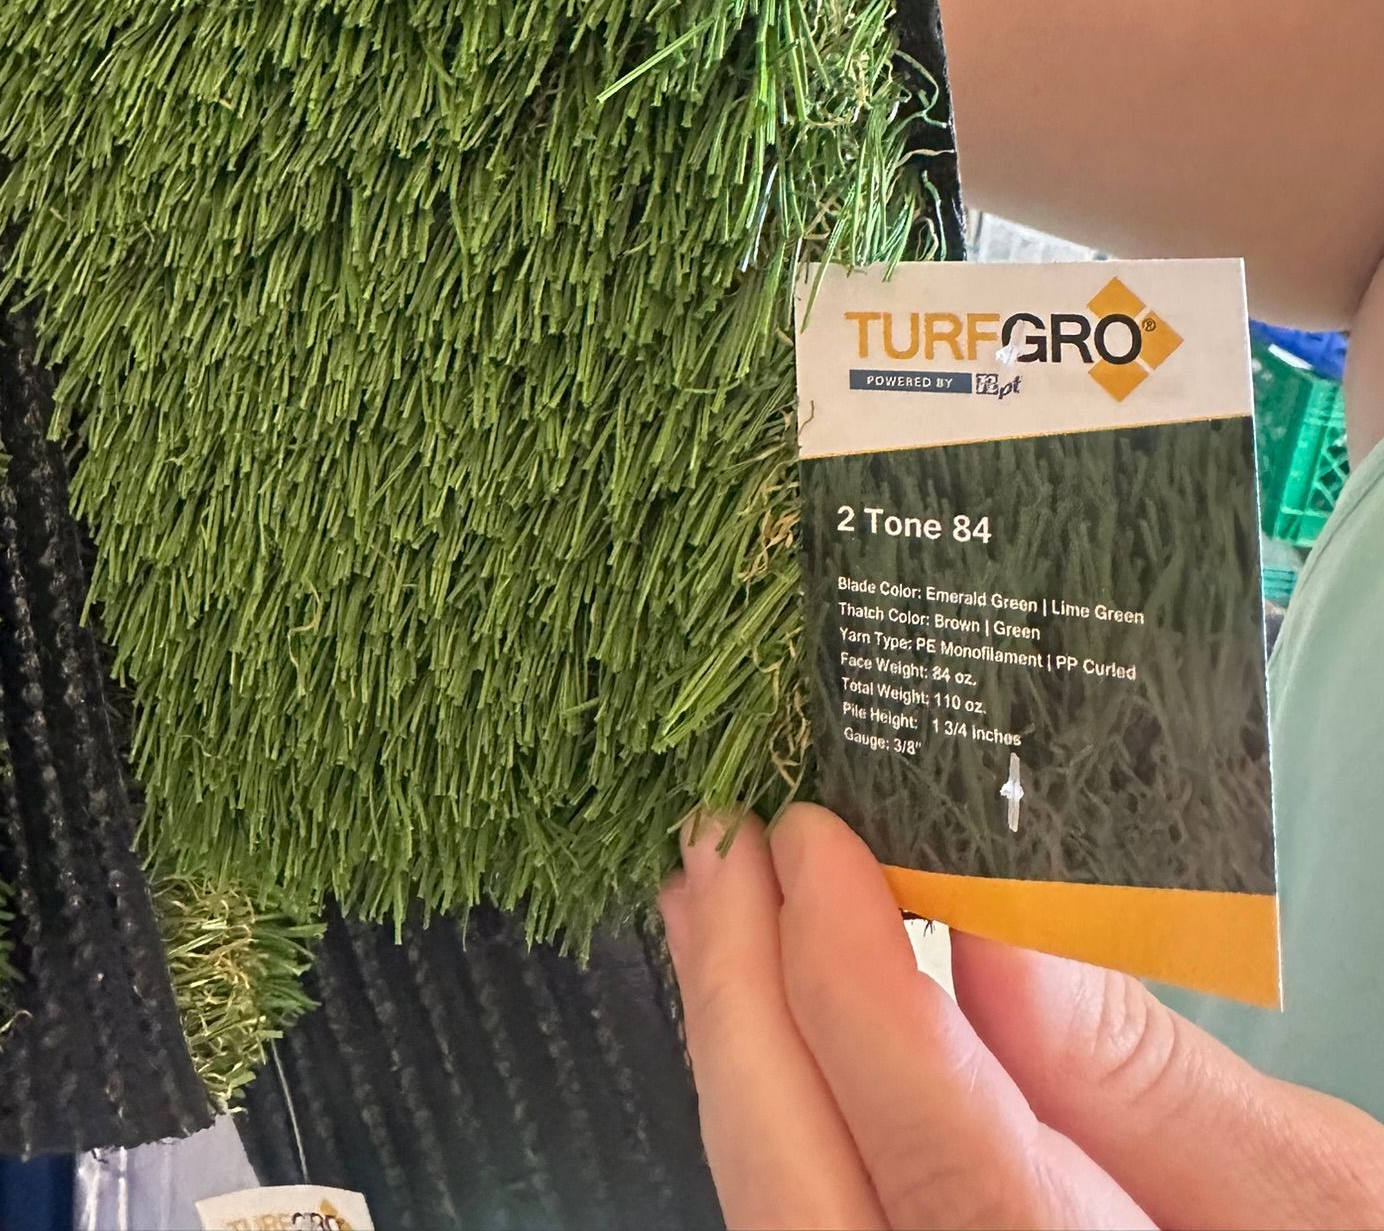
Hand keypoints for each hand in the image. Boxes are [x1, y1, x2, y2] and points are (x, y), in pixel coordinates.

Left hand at [659, 803, 1383, 1229]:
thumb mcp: (1317, 1189)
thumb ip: (1149, 1074)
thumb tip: (1005, 923)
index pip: (950, 1165)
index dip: (862, 991)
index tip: (817, 839)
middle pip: (803, 1199)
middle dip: (741, 1002)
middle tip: (721, 845)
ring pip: (777, 1215)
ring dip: (734, 1047)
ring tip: (713, 901)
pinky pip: (806, 1220)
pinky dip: (769, 1112)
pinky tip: (758, 1018)